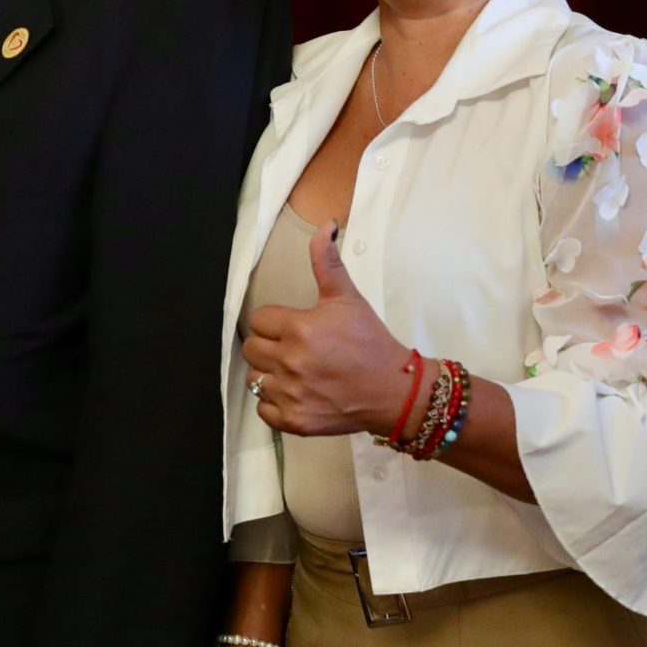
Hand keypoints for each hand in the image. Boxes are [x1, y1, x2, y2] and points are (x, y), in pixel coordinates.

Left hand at [241, 222, 412, 438]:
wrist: (396, 390)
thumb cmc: (371, 342)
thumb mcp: (348, 297)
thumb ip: (327, 261)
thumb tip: (325, 225)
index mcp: (299, 329)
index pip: (260, 320)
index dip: (276, 322)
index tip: (295, 327)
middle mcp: (290, 362)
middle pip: (251, 348)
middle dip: (269, 345)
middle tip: (293, 348)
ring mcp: (290, 394)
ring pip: (255, 378)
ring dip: (270, 374)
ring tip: (296, 371)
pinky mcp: (294, 421)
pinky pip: (263, 410)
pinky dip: (274, 403)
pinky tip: (295, 393)